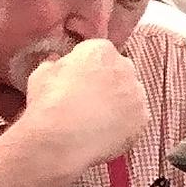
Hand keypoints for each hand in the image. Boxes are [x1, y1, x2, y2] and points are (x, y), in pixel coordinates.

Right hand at [22, 41, 149, 183]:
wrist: (61, 137)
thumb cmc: (48, 103)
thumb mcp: (42, 74)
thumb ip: (55, 65)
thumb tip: (55, 63)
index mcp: (101, 49)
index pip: (101, 55)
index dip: (90, 70)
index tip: (82, 84)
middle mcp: (124, 66)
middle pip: (120, 73)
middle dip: (109, 85)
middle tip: (92, 104)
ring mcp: (137, 93)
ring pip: (131, 97)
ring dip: (120, 106)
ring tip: (100, 123)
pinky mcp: (142, 119)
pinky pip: (137, 121)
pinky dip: (126, 127)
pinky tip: (108, 135)